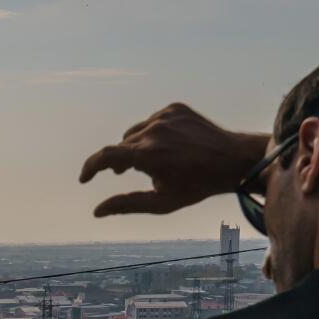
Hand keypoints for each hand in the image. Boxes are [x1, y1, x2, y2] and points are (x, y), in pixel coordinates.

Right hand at [79, 103, 270, 216]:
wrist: (233, 160)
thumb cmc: (198, 186)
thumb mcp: (161, 202)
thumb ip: (127, 204)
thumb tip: (97, 211)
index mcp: (147, 154)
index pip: (105, 156)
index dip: (90, 167)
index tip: (84, 178)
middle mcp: (153, 131)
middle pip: (122, 147)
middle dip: (120, 161)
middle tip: (126, 172)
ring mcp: (165, 116)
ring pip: (135, 133)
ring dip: (136, 147)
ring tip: (150, 160)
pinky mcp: (175, 108)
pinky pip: (153, 121)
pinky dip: (153, 133)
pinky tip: (168, 145)